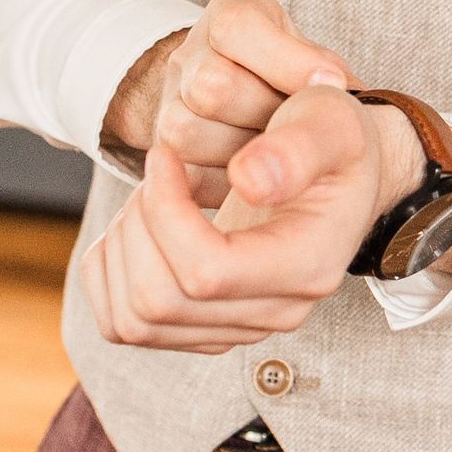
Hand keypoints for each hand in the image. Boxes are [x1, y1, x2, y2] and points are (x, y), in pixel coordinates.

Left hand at [80, 84, 423, 353]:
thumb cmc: (335, 140)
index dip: (164, 212)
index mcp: (307, 267)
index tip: (164, 155)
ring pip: (132, 321)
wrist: (341, 172)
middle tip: (158, 172)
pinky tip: (138, 226)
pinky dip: (109, 274)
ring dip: (121, 249)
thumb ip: (297, 147)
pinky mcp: (205, 329)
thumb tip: (249, 180)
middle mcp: (274, 313)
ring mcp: (238, 328)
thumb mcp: (332, 121)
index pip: (205, 274)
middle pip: (158, 302)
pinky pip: (121, 325)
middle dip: (138, 226)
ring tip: (150, 196)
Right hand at [100, 0, 352, 210]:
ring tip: (274, 145)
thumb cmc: (299, 85)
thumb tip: (330, 84)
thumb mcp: (317, 58)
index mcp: (230, 17)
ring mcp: (169, 103)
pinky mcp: (167, 152)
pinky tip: (257, 170)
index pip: (237, 26)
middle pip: (212, 84)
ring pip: (187, 130)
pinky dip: (226, 182)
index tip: (331, 82)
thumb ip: (325, 69)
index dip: (288, 59)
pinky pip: (182, 172)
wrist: (266, 113)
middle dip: (267, 111)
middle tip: (296, 121)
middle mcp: (190, 55)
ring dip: (243, 149)